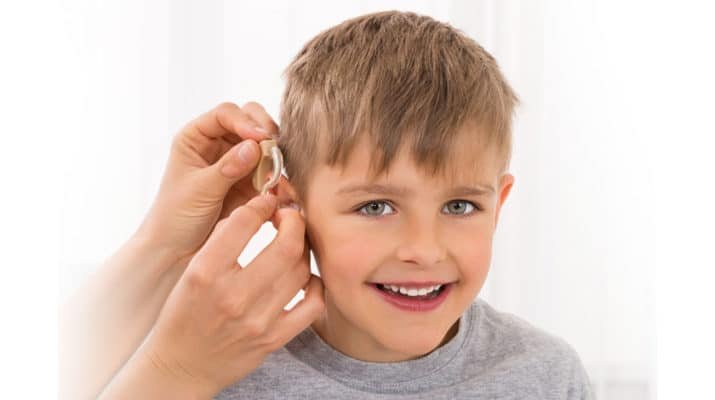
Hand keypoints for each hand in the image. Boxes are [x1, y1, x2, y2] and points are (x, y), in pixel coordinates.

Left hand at [136, 101, 281, 265]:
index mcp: (196, 137)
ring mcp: (237, 164)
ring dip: (275, 160)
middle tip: (275, 150)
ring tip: (276, 179)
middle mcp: (218, 145)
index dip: (245, 121)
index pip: (226, 114)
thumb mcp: (199, 190)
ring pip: (265, 148)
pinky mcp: (251, 185)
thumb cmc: (175, 217)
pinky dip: (279, 182)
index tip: (261, 138)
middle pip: (250, 122)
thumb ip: (227, 167)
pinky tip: (281, 194)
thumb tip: (255, 146)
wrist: (176, 252)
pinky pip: (272, 175)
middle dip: (266, 134)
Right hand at [136, 194, 324, 395]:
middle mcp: (232, 296)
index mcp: (205, 273)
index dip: (262, 204)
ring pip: (301, 271)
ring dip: (303, 251)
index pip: (244, 222)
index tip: (267, 202)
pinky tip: (304, 278)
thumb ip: (221, 240)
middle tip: (289, 217)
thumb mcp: (191, 270)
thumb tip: (256, 210)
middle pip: (286, 245)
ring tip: (294, 245)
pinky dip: (315, 285)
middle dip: (294, 222)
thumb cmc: (184, 312)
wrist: (180, 365)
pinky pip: (313, 305)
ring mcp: (257, 320)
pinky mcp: (274, 339)